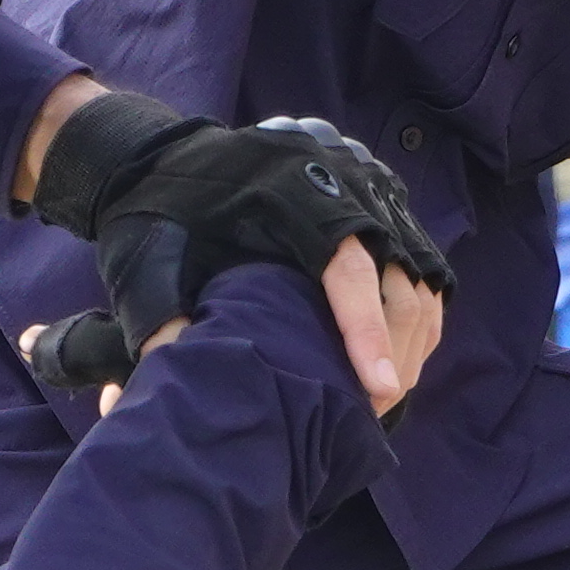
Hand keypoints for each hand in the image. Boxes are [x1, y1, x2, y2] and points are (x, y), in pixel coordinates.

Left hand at [18, 92, 451, 416]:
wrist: (172, 156)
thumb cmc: (159, 216)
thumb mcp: (148, 263)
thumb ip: (159, 320)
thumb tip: (181, 384)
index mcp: (287, 190)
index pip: (345, 268)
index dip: (365, 334)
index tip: (378, 391)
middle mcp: (343, 178)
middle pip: (398, 277)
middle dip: (396, 353)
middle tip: (373, 413)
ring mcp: (371, 184)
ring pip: (419, 275)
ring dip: (411, 340)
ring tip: (383, 398)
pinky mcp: (383, 196)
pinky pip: (421, 264)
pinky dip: (418, 314)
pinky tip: (398, 360)